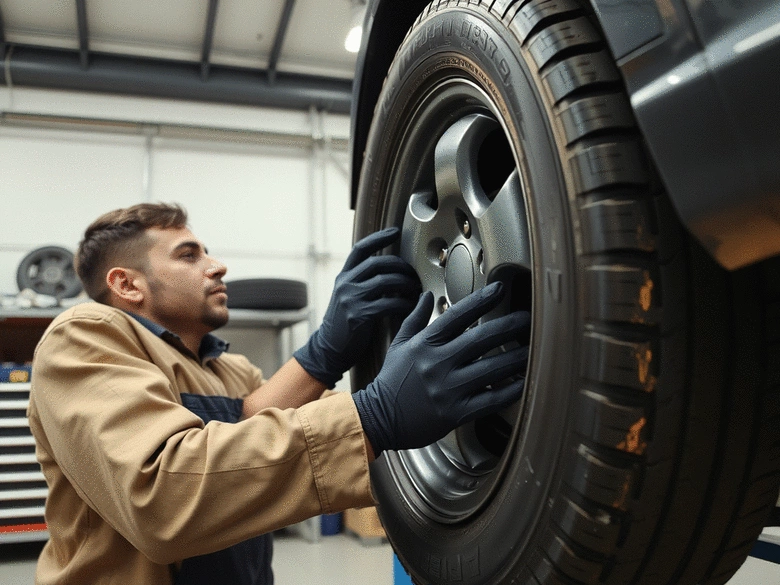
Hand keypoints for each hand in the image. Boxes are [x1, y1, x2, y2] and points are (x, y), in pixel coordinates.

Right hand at [293, 227, 420, 387]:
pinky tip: (410, 307)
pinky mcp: (358, 315)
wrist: (329, 349)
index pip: (361, 249)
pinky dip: (404, 304)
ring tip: (416, 290)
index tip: (395, 231)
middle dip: (401, 266)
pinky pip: (388, 304)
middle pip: (378, 263)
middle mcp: (345, 284)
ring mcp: (351, 299)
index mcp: (343, 276)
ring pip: (386, 281)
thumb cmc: (345, 324)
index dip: (379, 237)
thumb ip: (363, 283)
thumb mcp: (347, 297)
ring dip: (406, 284)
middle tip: (415, 274)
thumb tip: (390, 273)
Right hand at [352, 282, 529, 455]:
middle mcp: (437, 364)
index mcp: (425, 344)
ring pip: (491, 370)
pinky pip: (490, 400)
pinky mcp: (455, 413)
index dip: (481, 300)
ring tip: (534, 349)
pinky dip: (510, 391)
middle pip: (480, 340)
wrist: (377, 418)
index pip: (457, 316)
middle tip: (528, 318)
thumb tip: (425, 295)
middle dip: (508, 326)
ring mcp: (447, 389)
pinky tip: (525, 382)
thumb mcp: (399, 345)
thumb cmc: (390, 381)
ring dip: (516, 358)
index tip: (500, 288)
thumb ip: (414, 319)